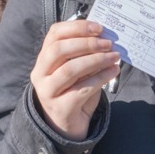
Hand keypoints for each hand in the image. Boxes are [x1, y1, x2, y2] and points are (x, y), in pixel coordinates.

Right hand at [30, 19, 120, 140]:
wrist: (67, 126)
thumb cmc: (73, 90)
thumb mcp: (76, 68)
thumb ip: (84, 53)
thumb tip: (105, 37)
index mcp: (43, 58)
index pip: (54, 34)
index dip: (77, 27)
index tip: (98, 27)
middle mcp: (40, 74)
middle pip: (59, 50)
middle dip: (87, 44)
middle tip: (108, 43)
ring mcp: (47, 92)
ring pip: (70, 70)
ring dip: (96, 60)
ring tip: (114, 56)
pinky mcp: (60, 107)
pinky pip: (82, 89)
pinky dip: (101, 78)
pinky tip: (113, 71)